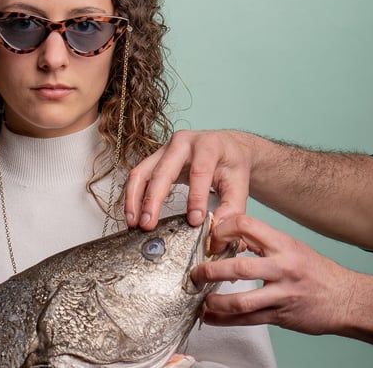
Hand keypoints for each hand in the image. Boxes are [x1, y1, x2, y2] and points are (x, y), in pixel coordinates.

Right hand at [123, 129, 254, 234]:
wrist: (226, 147)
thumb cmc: (231, 163)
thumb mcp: (239, 182)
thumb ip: (232, 207)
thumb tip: (217, 230)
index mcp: (207, 145)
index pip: (200, 171)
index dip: (196, 197)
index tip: (195, 221)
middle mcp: (182, 143)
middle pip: (163, 170)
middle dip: (153, 199)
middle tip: (149, 224)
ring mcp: (165, 149)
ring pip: (142, 171)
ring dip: (134, 198)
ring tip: (133, 222)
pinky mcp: (155, 158)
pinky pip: (138, 175)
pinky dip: (133, 196)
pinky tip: (132, 214)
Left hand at [190, 215, 356, 335]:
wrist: (346, 299)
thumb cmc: (317, 270)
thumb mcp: (292, 246)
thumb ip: (263, 243)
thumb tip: (232, 239)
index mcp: (283, 244)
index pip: (247, 226)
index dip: (224, 229)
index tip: (212, 238)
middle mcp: (282, 268)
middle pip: (240, 267)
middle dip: (212, 270)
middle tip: (197, 272)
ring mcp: (282, 294)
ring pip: (242, 300)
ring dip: (216, 301)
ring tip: (202, 299)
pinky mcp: (281, 315)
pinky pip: (249, 320)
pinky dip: (226, 320)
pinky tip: (212, 317)